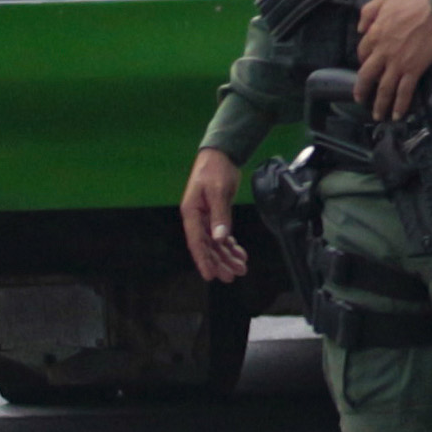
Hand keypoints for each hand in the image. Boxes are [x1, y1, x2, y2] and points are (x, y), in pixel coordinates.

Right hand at [181, 149, 247, 283]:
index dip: (203, 260)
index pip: (197, 242)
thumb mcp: (218, 191)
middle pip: (207, 246)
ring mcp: (206, 218)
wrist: (220, 155)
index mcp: (191, 213)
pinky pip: (222, 235)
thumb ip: (220, 216)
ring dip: (227, 257)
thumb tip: (220, 238)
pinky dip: (231, 246)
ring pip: (216, 243)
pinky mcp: (216, 215)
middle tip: (232, 276)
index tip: (210, 276)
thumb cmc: (215, 170)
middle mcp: (196, 218)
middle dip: (219, 263)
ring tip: (240, 269)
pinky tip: (240, 254)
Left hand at [354, 0, 431, 120]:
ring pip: (384, 89)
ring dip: (379, 104)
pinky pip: (405, 91)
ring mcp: (398, 64)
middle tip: (360, 99)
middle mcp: (383, 53)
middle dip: (362, 90)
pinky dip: (400, 105)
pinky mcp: (414, 69)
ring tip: (377, 115)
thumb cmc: (413, 2)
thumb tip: (360, 29)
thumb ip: (367, 12)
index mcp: (374, 35)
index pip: (362, 52)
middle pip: (367, 76)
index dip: (362, 60)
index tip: (366, 64)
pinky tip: (397, 115)